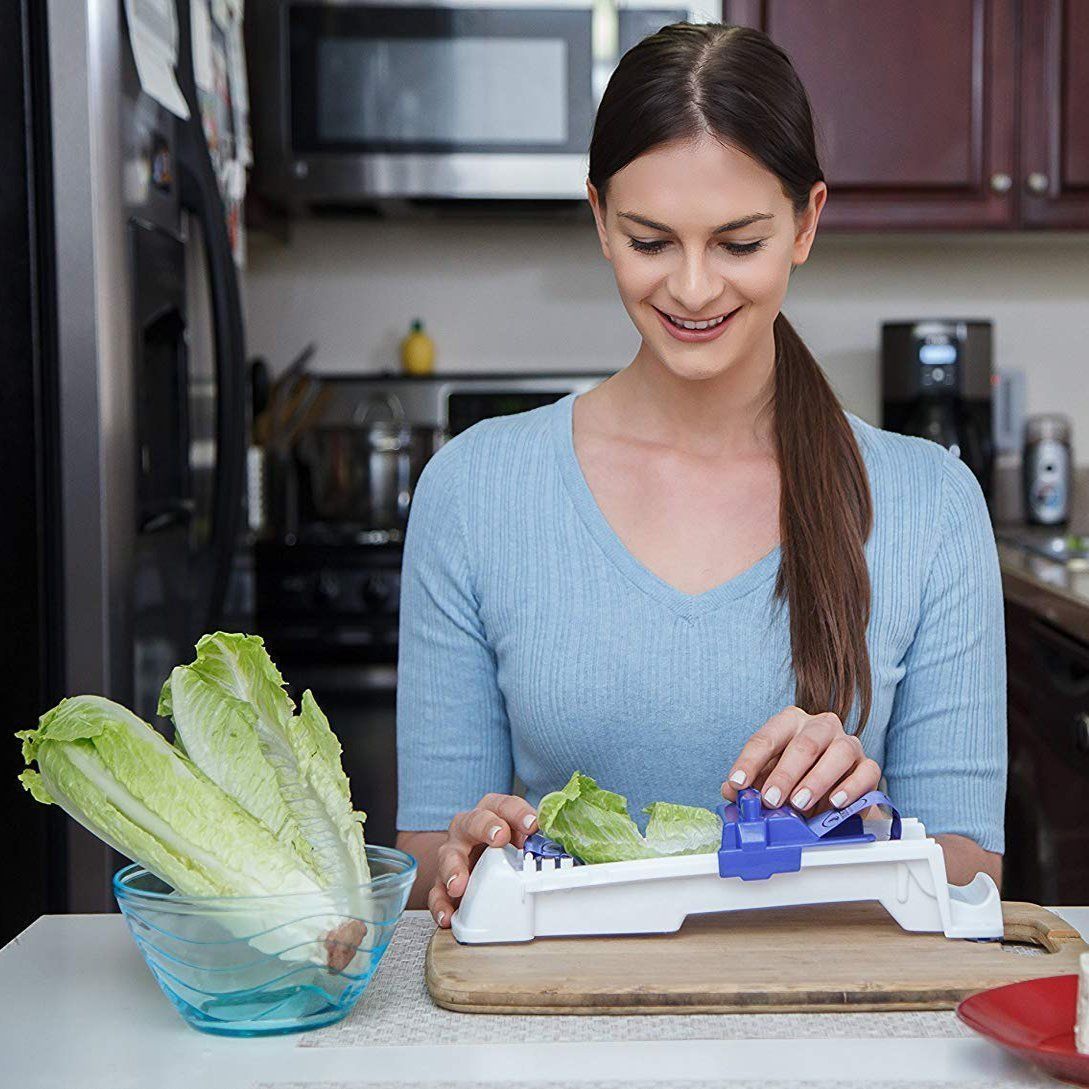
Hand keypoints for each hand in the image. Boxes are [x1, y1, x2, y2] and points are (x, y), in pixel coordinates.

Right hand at [428, 793, 537, 928]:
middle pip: (473, 821)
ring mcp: (452, 853)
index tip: (532, 824)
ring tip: (460, 884)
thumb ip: (532, 840)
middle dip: (487, 827)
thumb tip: (555, 848)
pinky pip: (436, 891)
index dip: (518, 812)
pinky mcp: (442, 880)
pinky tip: (447, 915)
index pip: (502, 805)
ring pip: (448, 855)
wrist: (471, 859)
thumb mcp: (518, 837)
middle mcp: (467, 829)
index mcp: (490, 813)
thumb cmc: (499, 845)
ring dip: (454, 869)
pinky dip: (440, 904)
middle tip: (499, 837)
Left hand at [722, 706, 881, 813]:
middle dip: (785, 774)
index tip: (737, 784)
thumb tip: (731, 792)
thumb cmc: (795, 778)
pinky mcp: (868, 765)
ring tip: (799, 803)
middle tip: (771, 799)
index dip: (749, 762)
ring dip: (817, 780)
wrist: (832, 792)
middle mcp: (821, 726)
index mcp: (790, 722)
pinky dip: (851, 788)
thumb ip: (750, 784)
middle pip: (805, 743)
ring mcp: (848, 743)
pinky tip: (834, 802)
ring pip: (839, 752)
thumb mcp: (767, 778)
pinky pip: (866, 772)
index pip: (766, 738)